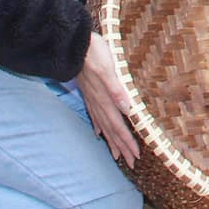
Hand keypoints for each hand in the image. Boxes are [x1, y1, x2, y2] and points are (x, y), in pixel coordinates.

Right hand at [79, 31, 140, 166]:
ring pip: (104, 125)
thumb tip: (128, 109)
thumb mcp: (108, 69)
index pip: (118, 126)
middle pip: (112, 130)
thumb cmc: (93, 53)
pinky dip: (99, 126)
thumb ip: (116, 90)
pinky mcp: (88, 93)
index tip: (135, 156)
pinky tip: (99, 133)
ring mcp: (92, 99)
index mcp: (105, 99)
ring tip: (116, 155)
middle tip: (130, 163)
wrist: (73, 45)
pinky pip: (95, 115)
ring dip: (111, 141)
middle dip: (121, 147)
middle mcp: (98, 103)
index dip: (127, 142)